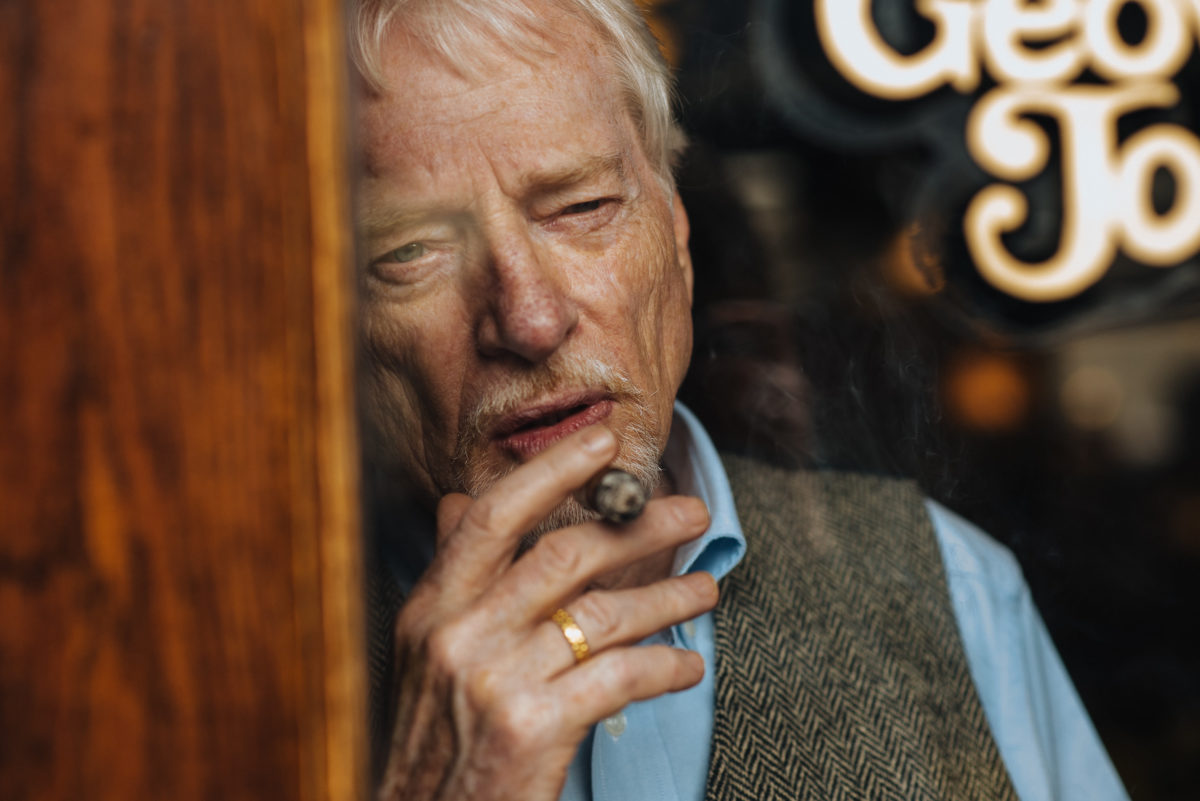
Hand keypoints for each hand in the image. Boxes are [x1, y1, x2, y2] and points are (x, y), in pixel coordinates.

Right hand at [377, 425, 717, 800]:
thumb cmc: (435, 737)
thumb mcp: (423, 649)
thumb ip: (449, 576)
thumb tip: (454, 504)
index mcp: (431, 607)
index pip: (492, 517)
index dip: (552, 471)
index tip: (604, 441)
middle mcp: (458, 634)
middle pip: (565, 555)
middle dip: (640, 528)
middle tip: (691, 513)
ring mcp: (495, 680)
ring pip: (603, 614)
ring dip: (667, 597)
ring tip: (705, 590)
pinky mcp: (532, 728)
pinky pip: (619, 677)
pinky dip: (664, 667)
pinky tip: (687, 667)